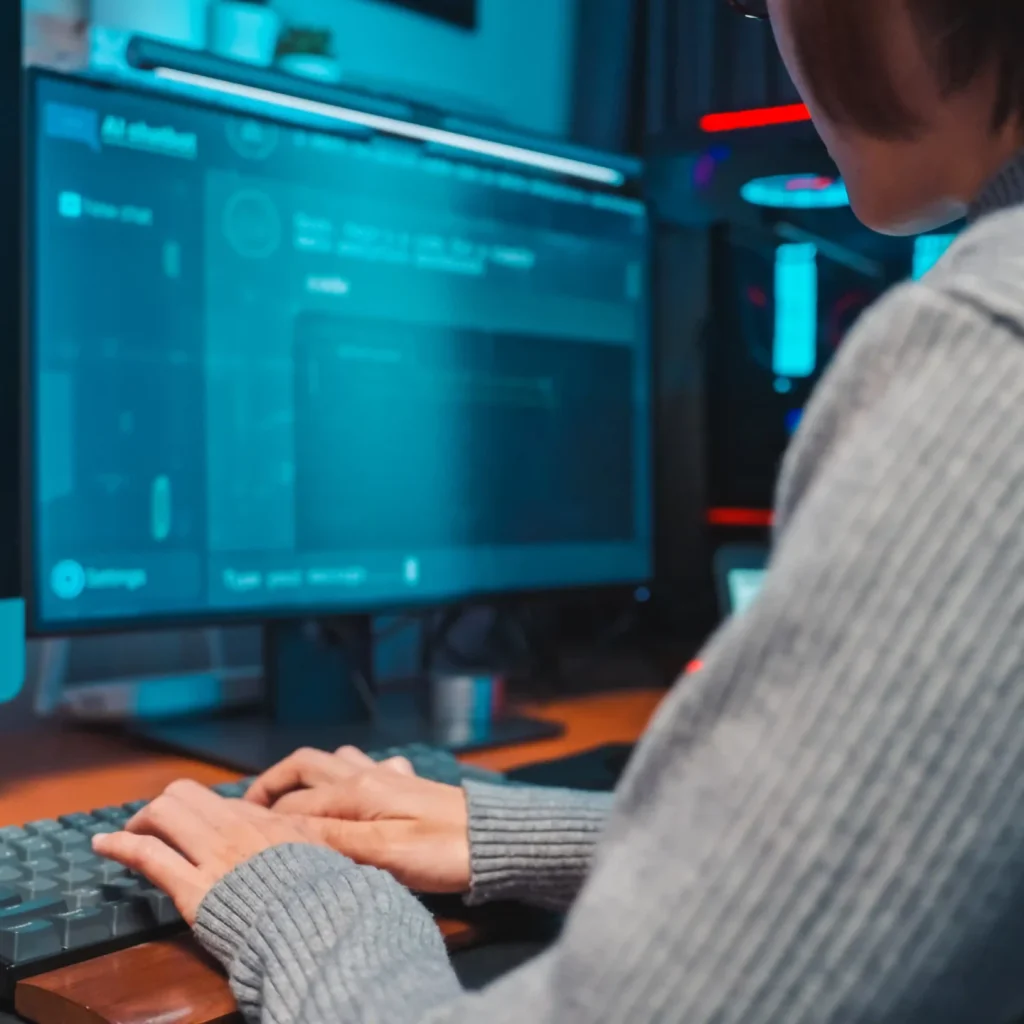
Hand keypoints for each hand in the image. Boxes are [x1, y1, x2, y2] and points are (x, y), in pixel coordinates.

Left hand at [93, 779, 325, 923]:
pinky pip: (148, 854)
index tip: (193, 824)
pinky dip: (119, 845)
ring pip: (164, 812)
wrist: (314, 922)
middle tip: (154, 826)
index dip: (200, 811)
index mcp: (266, 820)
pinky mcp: (192, 887)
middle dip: (164, 806)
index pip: (220, 802)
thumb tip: (296, 833)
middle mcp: (235, 827)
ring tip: (128, 834)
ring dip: (140, 821)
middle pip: (185, 794)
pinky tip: (102, 846)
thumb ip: (302, 836)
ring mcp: (212, 854)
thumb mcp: (322, 851)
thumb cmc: (322, 893)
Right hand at [245, 746, 470, 893]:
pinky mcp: (408, 786)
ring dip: (307, 775)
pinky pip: (367, 768)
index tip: (232, 834)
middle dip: (273, 784)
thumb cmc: (443, 851)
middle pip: (306, 765)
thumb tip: (278, 830)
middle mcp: (367, 774)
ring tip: (289, 800)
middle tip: (248, 810)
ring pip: (335, 761)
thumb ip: (332, 839)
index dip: (261, 818)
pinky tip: (352, 793)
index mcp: (356, 791)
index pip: (293, 803)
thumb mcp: (384, 852)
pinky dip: (346, 776)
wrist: (496, 840)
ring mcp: (388, 777)